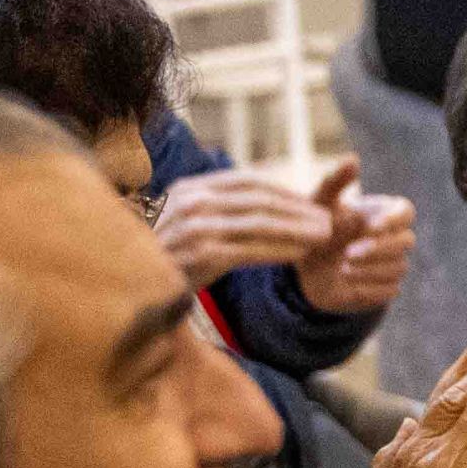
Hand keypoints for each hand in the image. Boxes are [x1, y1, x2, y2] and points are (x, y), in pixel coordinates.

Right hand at [146, 167, 333, 290]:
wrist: (136, 286)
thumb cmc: (170, 255)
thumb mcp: (190, 222)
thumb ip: (221, 207)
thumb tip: (267, 201)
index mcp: (190, 188)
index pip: (249, 181)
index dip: (285, 191)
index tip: (312, 202)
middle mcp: (191, 202)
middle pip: (259, 200)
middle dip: (299, 210)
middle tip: (330, 220)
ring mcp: (195, 227)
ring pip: (261, 223)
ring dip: (298, 229)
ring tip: (325, 236)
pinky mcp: (202, 255)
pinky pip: (252, 250)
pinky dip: (281, 250)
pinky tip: (302, 254)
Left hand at [291, 159, 413, 314]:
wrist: (306, 269)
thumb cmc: (316, 230)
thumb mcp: (319, 205)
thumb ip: (335, 182)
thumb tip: (353, 159)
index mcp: (383, 213)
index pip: (406, 212)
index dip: (393, 220)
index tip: (371, 227)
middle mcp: (394, 238)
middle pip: (406, 241)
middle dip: (379, 249)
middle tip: (349, 254)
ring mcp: (394, 264)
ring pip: (398, 267)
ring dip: (369, 269)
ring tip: (342, 269)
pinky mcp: (387, 288)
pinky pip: (389, 289)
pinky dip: (368, 287)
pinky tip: (347, 283)